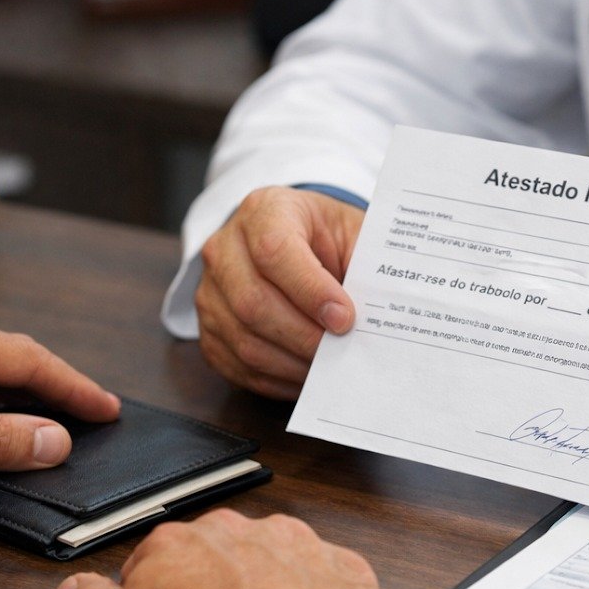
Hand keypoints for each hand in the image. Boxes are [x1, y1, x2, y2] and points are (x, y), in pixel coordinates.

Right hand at [196, 186, 363, 398]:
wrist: (297, 243)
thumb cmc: (329, 240)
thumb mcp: (353, 233)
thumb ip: (365, 265)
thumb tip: (380, 311)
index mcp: (264, 211)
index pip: (274, 251)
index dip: (310, 290)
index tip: (345, 318)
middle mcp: (225, 248)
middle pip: (253, 302)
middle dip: (304, 335)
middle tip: (341, 349)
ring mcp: (210, 290)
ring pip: (244, 339)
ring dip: (292, 362)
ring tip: (329, 365)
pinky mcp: (208, 328)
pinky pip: (237, 364)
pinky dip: (277, 378)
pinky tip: (306, 374)